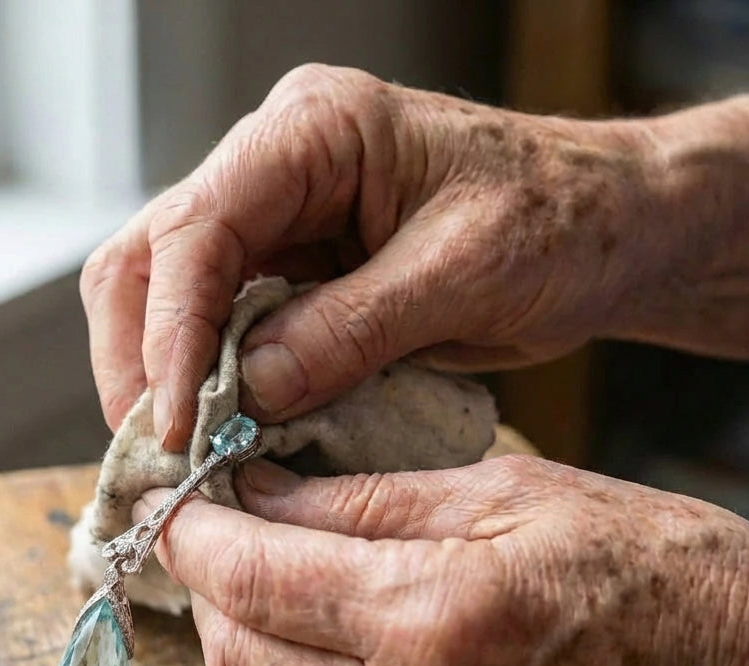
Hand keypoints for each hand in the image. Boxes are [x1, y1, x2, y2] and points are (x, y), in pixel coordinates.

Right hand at [84, 64, 672, 449]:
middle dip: (141, 358)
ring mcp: (278, 221)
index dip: (171, 333)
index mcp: (314, 132)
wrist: (607, 231)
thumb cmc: (559, 222)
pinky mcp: (293, 273)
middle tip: (158, 449)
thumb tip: (246, 391)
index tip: (179, 424)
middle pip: (149, 257)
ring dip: (163, 375)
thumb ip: (349, 329)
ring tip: (182, 450)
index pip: (196, 229)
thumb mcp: (461, 275)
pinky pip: (222, 328)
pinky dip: (210, 383)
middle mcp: (275, 167)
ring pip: (168, 294)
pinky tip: (223, 430)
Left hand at [134, 455, 748, 665]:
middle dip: (210, 593)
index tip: (175, 505)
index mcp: (438, 615)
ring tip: (279, 597)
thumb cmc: (659, 571)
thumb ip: (368, 500)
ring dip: (253, 656)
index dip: (196, 536)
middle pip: (239, 661)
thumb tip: (261, 493)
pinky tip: (340, 665)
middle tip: (221, 541)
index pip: (256, 578)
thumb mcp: (512, 494)